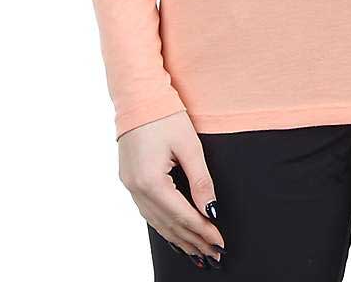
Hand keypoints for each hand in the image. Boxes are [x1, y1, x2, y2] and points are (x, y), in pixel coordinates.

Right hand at [118, 111, 224, 264]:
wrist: (138, 96)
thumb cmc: (165, 115)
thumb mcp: (189, 145)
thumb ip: (201, 180)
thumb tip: (212, 209)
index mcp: (151, 181)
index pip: (182, 215)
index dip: (203, 231)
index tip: (220, 243)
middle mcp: (136, 189)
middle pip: (168, 224)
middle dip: (193, 241)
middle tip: (214, 255)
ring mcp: (130, 186)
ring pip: (157, 222)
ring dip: (179, 238)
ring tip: (198, 252)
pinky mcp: (129, 180)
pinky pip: (148, 212)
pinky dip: (164, 226)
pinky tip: (174, 235)